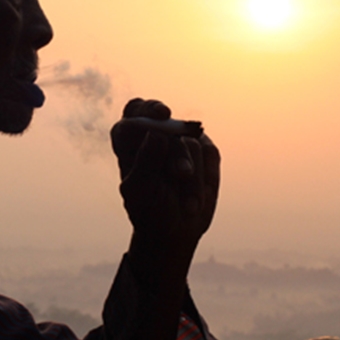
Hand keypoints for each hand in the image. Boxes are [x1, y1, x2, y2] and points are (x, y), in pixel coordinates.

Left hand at [110, 98, 219, 256]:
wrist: (175, 231)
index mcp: (130, 140)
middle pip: (167, 122)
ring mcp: (182, 141)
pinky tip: (195, 196)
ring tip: (185, 203)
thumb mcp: (140, 191)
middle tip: (181, 172)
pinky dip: (206, 176)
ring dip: (190, 177)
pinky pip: (209, 152)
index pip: (136, 111)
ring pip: (191, 141)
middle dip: (175, 144)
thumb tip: (157, 134)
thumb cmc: (149, 210)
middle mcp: (156, 135)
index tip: (163, 115)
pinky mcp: (204, 150)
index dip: (148, 108)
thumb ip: (146, 162)